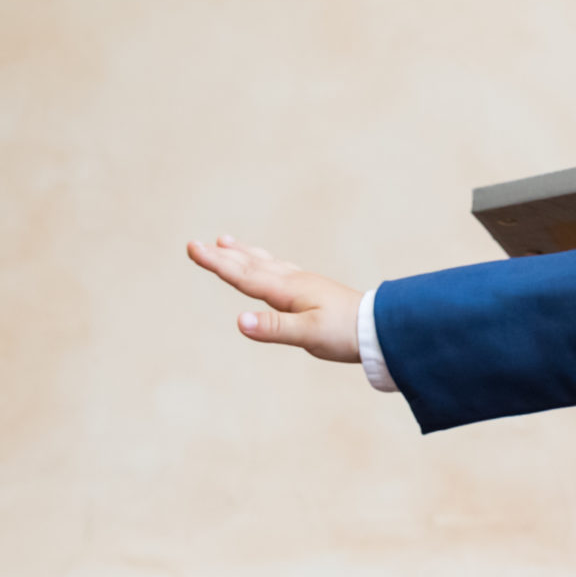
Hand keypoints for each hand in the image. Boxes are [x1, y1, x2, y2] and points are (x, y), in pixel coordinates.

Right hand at [186, 236, 360, 362]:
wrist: (382, 330)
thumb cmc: (346, 334)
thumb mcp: (309, 335)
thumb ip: (274, 328)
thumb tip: (239, 321)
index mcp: (287, 290)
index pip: (244, 275)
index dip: (216, 263)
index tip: (193, 248)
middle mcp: (293, 281)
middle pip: (250, 265)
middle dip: (222, 255)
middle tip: (196, 243)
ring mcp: (304, 283)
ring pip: (265, 263)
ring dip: (242, 253)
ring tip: (225, 241)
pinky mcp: (313, 290)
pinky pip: (280, 270)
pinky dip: (264, 262)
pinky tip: (267, 264)